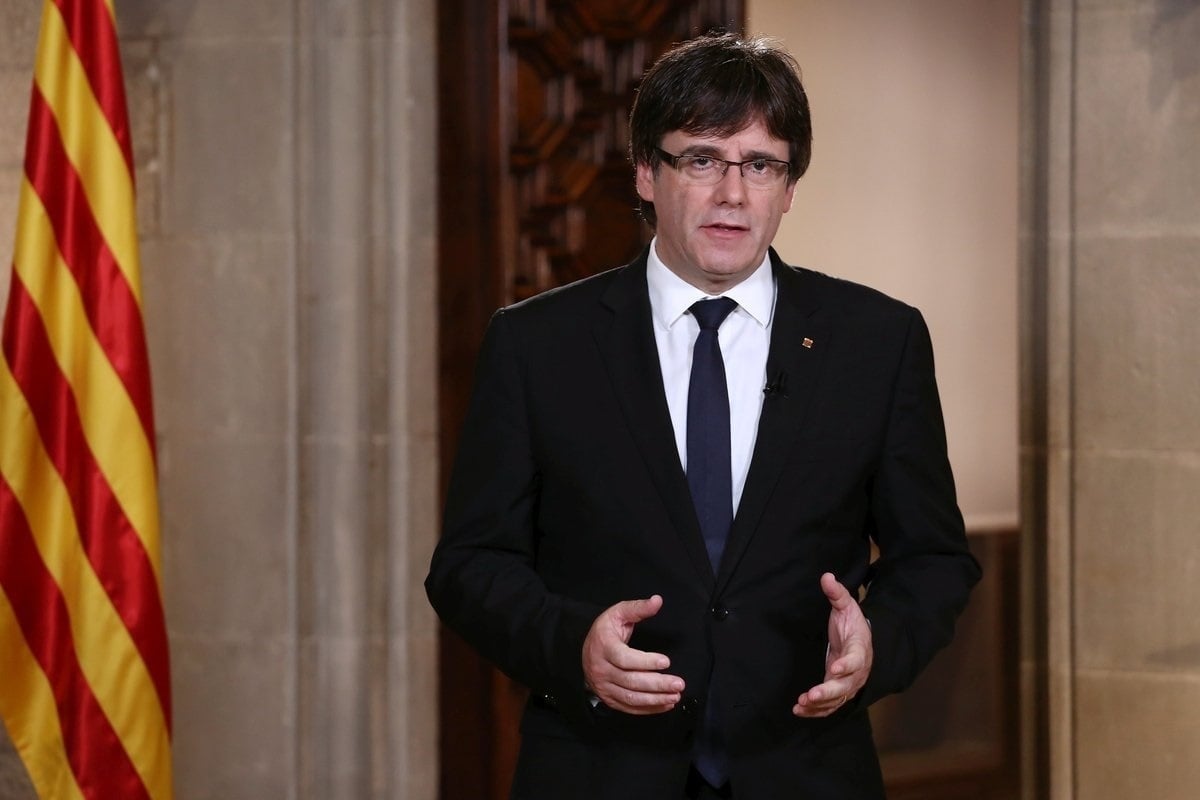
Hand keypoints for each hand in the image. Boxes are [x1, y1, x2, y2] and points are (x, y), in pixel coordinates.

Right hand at [582, 594, 684, 714]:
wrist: (587, 651)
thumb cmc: (606, 631)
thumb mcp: (618, 613)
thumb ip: (638, 608)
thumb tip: (658, 601)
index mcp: (603, 647)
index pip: (624, 658)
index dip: (646, 662)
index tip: (666, 662)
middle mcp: (601, 669)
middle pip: (630, 681)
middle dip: (657, 684)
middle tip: (678, 684)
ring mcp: (604, 687)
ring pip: (631, 698)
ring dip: (655, 699)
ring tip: (675, 696)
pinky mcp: (609, 699)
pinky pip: (629, 707)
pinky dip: (648, 709)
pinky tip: (665, 704)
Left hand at [793, 572, 872, 717]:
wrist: (862, 644)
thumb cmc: (853, 625)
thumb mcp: (846, 607)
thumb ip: (837, 594)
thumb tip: (827, 576)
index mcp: (860, 650)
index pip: (856, 660)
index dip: (846, 665)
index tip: (835, 668)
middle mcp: (856, 672)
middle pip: (845, 686)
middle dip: (828, 691)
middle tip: (811, 695)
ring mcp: (848, 685)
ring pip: (836, 700)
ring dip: (819, 704)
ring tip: (801, 704)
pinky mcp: (838, 692)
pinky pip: (829, 706)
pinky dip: (816, 711)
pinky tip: (799, 710)